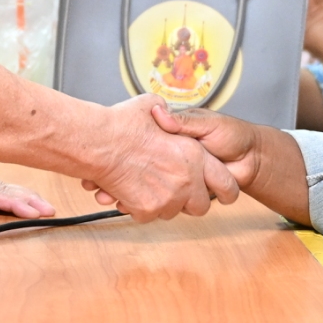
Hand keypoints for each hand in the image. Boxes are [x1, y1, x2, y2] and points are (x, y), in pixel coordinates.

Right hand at [76, 95, 241, 221]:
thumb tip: (166, 113)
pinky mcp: (149, 209)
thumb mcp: (151, 106)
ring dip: (163, 203)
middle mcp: (186, 177)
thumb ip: (166, 113)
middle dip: (190, 202)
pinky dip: (139, 208)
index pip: (223, 181)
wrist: (98, 141)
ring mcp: (168, 196)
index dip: (224, 189)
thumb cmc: (123, 122)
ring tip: (147, 185)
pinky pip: (149, 216)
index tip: (224, 193)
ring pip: (172, 212)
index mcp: (194, 154)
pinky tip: (130, 192)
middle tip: (176, 191)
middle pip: (200, 206)